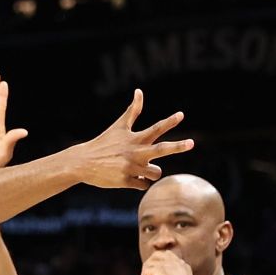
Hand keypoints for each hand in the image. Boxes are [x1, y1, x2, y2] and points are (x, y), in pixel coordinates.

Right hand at [77, 89, 191, 190]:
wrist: (84, 162)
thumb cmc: (104, 143)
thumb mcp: (119, 126)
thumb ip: (133, 110)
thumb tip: (139, 90)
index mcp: (134, 138)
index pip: (155, 128)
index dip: (169, 121)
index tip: (181, 114)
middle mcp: (135, 151)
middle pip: (161, 149)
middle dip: (178, 146)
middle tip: (192, 143)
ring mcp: (131, 167)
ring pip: (156, 172)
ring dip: (151, 172)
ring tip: (138, 168)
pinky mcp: (126, 181)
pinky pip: (144, 184)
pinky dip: (140, 181)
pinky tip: (129, 177)